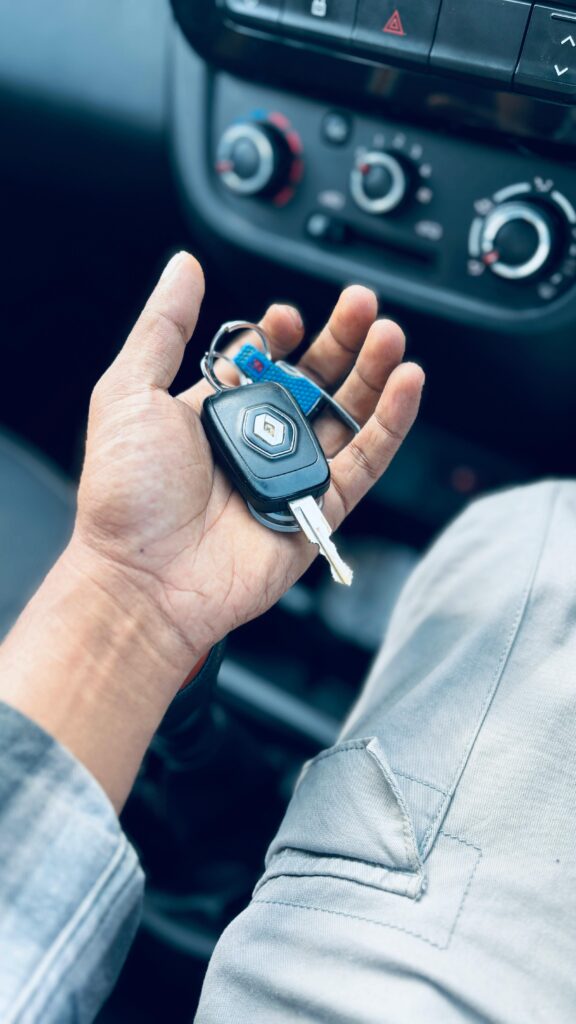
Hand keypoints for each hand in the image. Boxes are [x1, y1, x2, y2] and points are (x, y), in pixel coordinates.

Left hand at [0, 251, 423, 808]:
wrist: (144, 579)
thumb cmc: (126, 494)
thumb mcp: (128, 391)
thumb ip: (163, 326)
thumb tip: (182, 267)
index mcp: (213, 413)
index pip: (261, 361)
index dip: (279, 333)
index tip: (288, 315)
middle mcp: (257, 442)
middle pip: (315, 381)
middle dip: (342, 340)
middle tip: (364, 305)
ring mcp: (291, 476)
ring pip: (348, 416)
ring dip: (374, 373)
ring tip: (390, 336)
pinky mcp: (320, 511)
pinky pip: (366, 462)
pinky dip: (391, 423)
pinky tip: (405, 384)